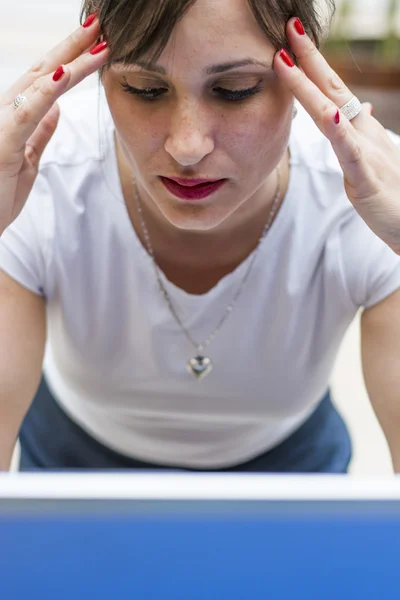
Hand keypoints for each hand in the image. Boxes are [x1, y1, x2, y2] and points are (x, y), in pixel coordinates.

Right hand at [0, 14, 108, 235]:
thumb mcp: (26, 160)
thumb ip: (39, 132)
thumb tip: (57, 109)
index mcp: (11, 116)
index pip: (43, 80)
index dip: (69, 59)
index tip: (95, 43)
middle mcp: (3, 112)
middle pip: (41, 72)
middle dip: (71, 47)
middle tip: (99, 24)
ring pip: (37, 84)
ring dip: (69, 62)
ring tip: (97, 42)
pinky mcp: (1, 142)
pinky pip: (26, 113)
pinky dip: (46, 92)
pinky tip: (64, 74)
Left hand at [274, 17, 399, 254]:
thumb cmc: (392, 192)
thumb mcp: (371, 159)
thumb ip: (358, 135)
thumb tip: (356, 111)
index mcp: (360, 130)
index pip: (333, 91)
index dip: (312, 65)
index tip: (290, 40)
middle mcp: (362, 134)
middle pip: (332, 90)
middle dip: (308, 59)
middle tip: (289, 27)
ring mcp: (365, 153)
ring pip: (333, 114)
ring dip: (309, 86)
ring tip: (288, 59)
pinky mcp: (366, 179)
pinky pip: (351, 153)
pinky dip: (340, 133)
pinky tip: (329, 113)